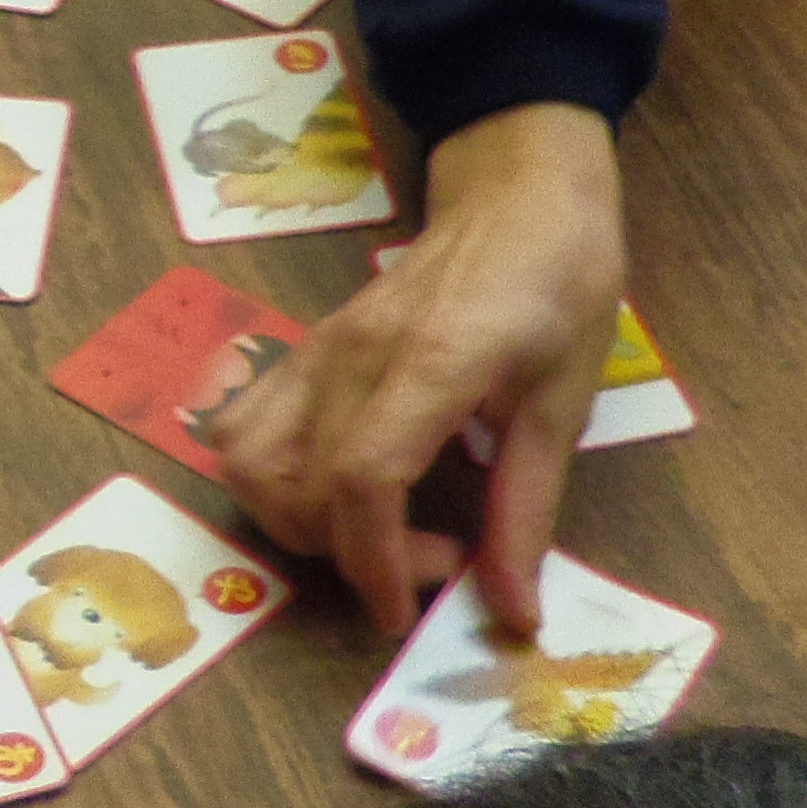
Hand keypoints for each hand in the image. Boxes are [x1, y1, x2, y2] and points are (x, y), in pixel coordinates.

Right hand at [215, 103, 625, 637]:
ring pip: (248, 461)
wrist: (515, 194)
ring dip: (294, 523)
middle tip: (427, 560)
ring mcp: (316, 349)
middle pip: (297, 484)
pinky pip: (242, 427)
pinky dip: (267, 481)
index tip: (408, 609)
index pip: (362, 477)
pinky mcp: (302, 351)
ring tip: (369, 534)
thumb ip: (527, 511)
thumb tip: (513, 613)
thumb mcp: (564, 404)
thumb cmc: (557, 287)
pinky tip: (328, 493)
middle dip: (351, 554)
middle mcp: (353, 354)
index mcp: (431, 360)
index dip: (376, 562)